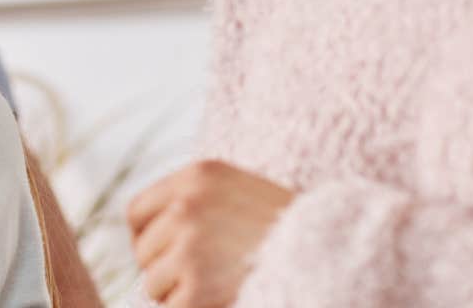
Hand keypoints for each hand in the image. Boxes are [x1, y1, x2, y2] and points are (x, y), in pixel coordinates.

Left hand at [128, 159, 293, 307]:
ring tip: (220, 286)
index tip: (163, 254)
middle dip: (166, 269)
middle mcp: (186, 207)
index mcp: (196, 177)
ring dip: (179, 294)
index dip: (147, 238)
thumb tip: (144, 237)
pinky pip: (171, 307)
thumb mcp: (239, 191)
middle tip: (204, 276)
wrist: (335, 254)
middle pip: (144, 251)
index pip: (137, 212)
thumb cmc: (289, 230)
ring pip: (153, 284)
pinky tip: (220, 300)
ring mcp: (189, 247)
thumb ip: (193, 202)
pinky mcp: (196, 286)